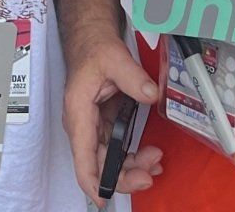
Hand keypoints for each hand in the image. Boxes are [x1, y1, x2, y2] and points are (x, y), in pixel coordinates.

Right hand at [63, 30, 164, 204]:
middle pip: (99, 165)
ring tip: (155, 160)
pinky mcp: (103, 125)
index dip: (93, 182)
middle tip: (149, 173)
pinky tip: (150, 157)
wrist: (91, 39)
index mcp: (79, 112)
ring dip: (132, 167)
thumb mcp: (114, 58)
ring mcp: (93, 127)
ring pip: (109, 160)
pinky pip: (116, 149)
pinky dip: (133, 157)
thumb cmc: (93, 49)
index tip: (103, 198)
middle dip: (124, 175)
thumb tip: (151, 94)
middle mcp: (83, 125)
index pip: (82, 158)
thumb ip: (133, 77)